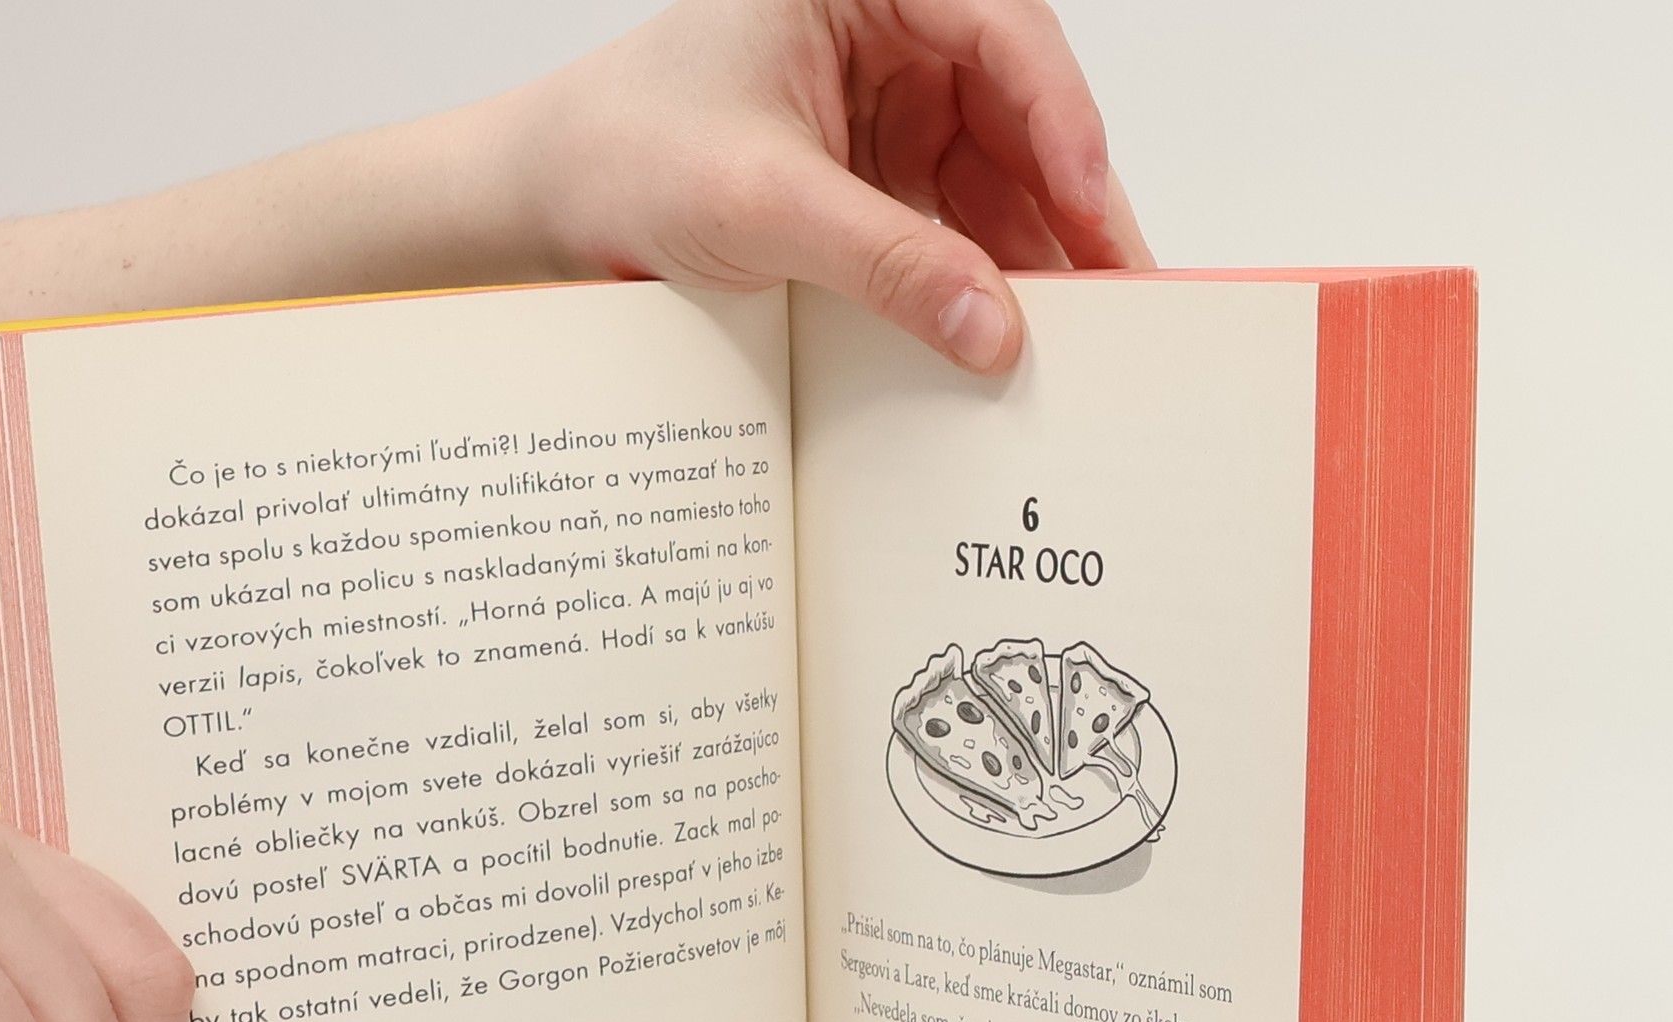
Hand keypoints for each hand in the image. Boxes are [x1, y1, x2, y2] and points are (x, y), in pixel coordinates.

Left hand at [521, 0, 1152, 372]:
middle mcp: (887, 34)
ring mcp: (885, 108)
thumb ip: (885, 262)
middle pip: (1019, 114)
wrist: (547, 205)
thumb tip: (993, 326)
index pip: (1000, 33)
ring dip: (1037, 254)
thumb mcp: (761, 206)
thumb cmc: (623, 154)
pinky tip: (1016, 331)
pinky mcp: (873, 178)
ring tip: (1088, 336)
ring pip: (996, 178)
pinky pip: (953, 224)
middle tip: (1125, 295)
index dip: (1063, 124)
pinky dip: (984, 277)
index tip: (1093, 212)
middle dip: (1070, 206)